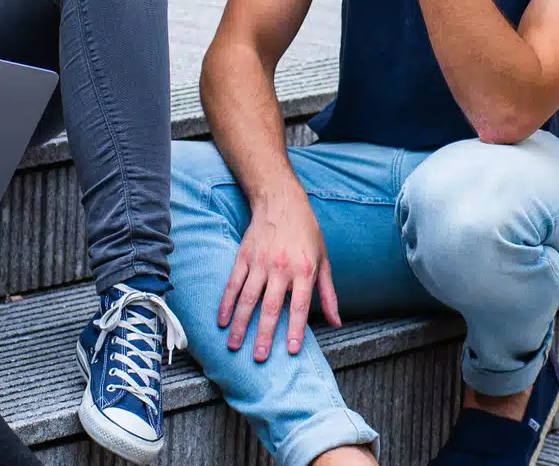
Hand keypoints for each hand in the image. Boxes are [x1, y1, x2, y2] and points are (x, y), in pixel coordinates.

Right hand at [218, 194, 340, 359]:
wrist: (281, 201)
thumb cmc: (307, 232)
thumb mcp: (324, 259)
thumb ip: (328, 294)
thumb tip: (336, 322)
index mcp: (304, 270)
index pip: (300, 306)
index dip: (296, 329)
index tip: (292, 351)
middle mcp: (281, 268)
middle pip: (271, 307)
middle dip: (265, 335)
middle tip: (260, 357)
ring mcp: (260, 263)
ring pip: (248, 299)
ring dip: (241, 324)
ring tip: (235, 346)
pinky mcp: (244, 257)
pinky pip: (233, 284)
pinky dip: (226, 303)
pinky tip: (222, 321)